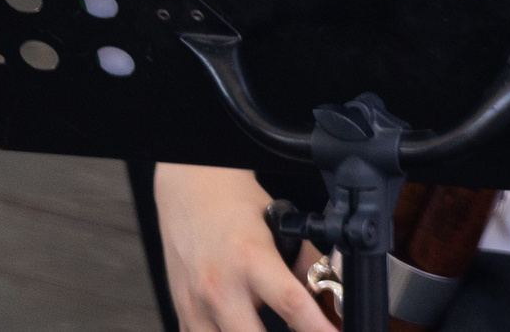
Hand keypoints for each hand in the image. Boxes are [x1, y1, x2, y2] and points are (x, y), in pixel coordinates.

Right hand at [152, 163, 331, 331]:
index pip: (291, 303)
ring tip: (270, 326)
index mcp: (251, 259)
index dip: (316, 326)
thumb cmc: (234, 206)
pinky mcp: (181, 313)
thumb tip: (328, 294)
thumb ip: (305, 263)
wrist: (191, 191)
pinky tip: (243, 325)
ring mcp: (195, 305)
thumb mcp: (280, 227)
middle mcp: (219, 287)